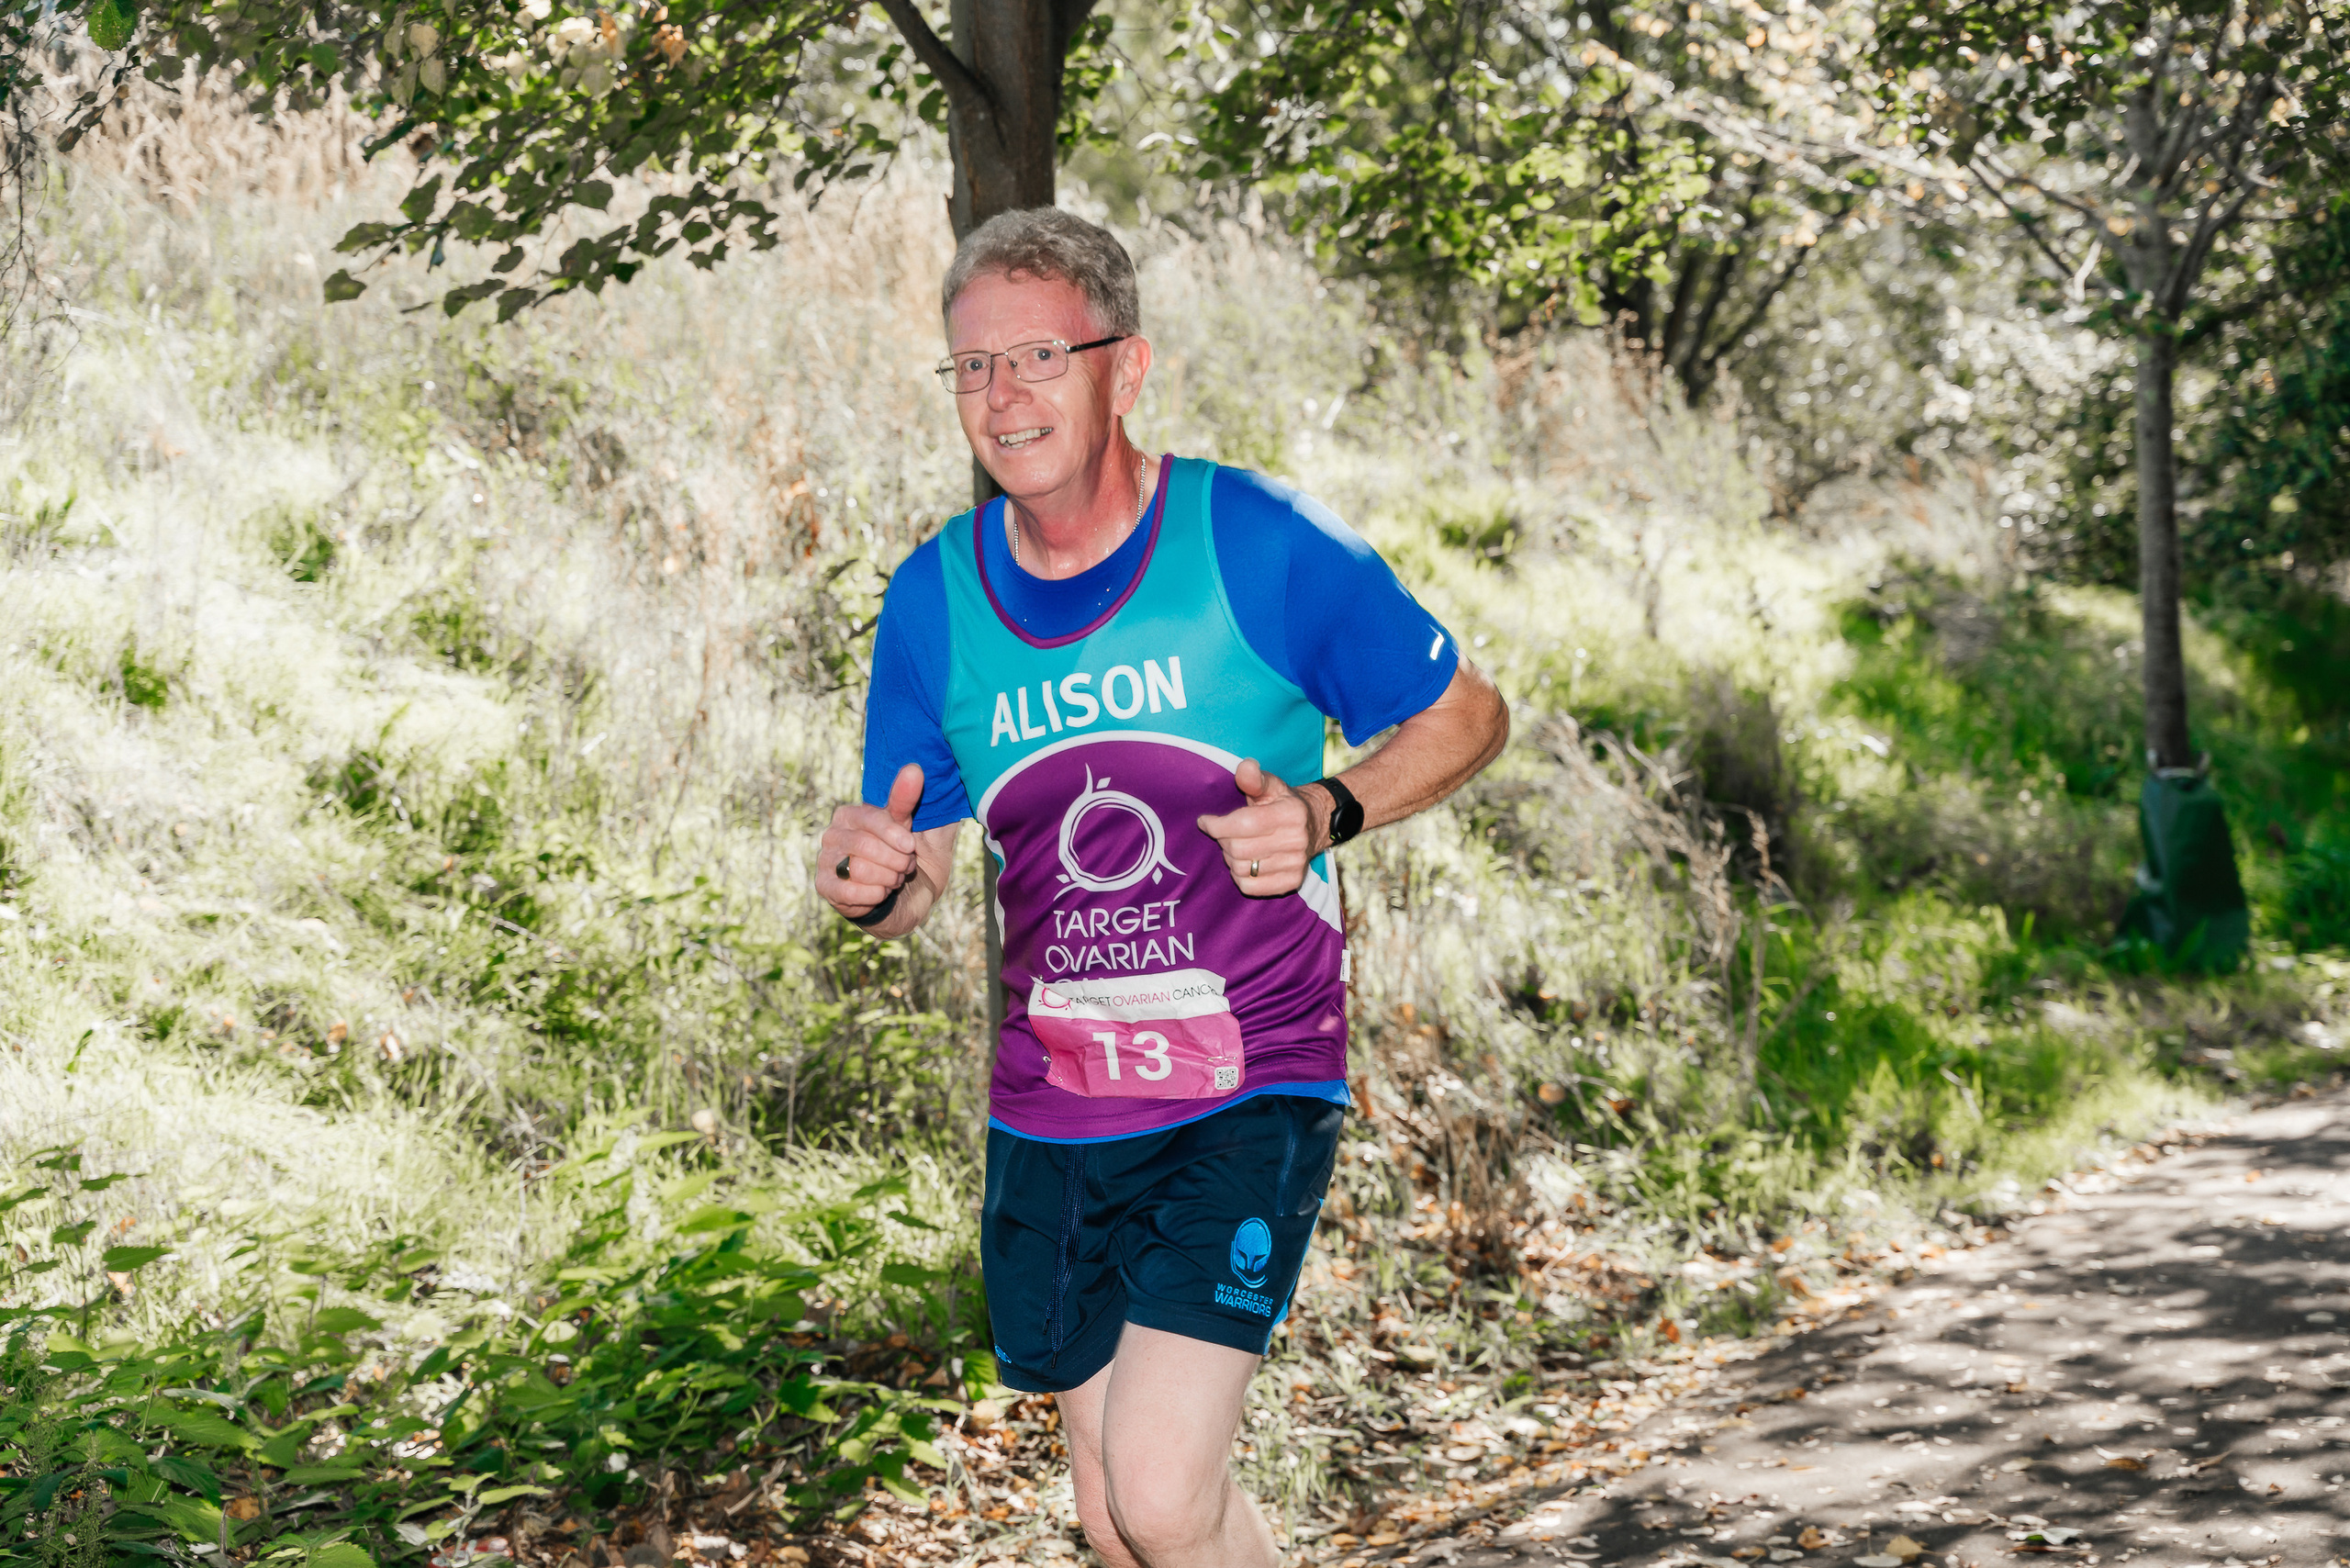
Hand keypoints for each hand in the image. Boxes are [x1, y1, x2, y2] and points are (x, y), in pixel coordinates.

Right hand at [817, 764, 921, 917]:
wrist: (901, 895)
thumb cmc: (903, 854)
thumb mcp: (910, 826)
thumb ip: (906, 798)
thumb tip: (913, 768)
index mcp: (850, 814)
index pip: (871, 818)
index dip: (894, 834)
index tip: (911, 846)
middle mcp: (832, 834)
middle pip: (866, 846)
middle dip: (895, 861)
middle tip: (906, 867)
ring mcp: (825, 861)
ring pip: (860, 870)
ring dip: (888, 879)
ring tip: (894, 879)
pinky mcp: (824, 886)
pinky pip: (850, 893)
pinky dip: (874, 895)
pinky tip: (881, 892)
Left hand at [1196, 759, 1325, 896]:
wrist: (1314, 825)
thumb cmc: (1282, 803)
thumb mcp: (1271, 786)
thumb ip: (1254, 779)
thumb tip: (1245, 767)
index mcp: (1291, 813)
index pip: (1244, 823)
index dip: (1217, 825)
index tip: (1205, 822)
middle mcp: (1297, 840)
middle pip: (1238, 849)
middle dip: (1223, 841)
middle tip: (1224, 834)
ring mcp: (1296, 863)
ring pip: (1241, 869)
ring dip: (1230, 859)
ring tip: (1236, 847)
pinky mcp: (1292, 881)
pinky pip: (1250, 888)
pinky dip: (1240, 877)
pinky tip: (1244, 864)